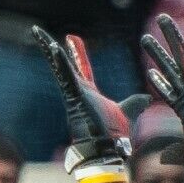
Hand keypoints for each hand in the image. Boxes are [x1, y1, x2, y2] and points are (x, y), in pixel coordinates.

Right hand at [30, 26, 150, 174]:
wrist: (110, 152)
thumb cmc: (116, 138)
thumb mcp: (128, 114)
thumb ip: (135, 104)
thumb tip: (146, 98)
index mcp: (89, 94)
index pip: (82, 69)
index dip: (78, 54)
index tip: (72, 39)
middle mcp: (78, 92)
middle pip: (63, 64)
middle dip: (52, 47)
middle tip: (39, 30)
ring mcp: (74, 94)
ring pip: (59, 67)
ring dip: (48, 49)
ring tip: (36, 32)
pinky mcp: (74, 98)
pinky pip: (65, 77)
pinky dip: (60, 62)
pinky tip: (52, 47)